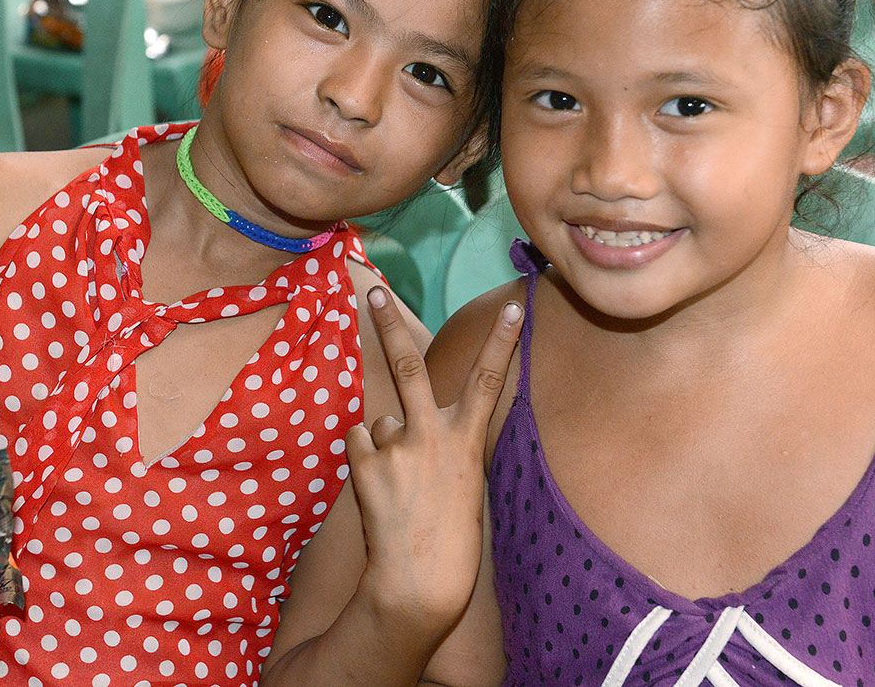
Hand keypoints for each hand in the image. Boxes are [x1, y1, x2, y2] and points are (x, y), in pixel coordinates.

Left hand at [350, 287, 521, 633]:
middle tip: (371, 290)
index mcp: (466, 441)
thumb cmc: (449, 538)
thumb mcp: (461, 481)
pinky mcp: (365, 466)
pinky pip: (360, 444)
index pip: (488, 380)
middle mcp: (431, 436)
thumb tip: (393, 416)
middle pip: (407, 365)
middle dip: (388, 323)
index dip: (503, 341)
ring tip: (397, 483)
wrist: (418, 584)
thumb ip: (437, 442)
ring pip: (380, 420)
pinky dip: (365, 459)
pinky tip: (379, 489)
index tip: (514, 307)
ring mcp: (395, 449)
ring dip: (384, 442)